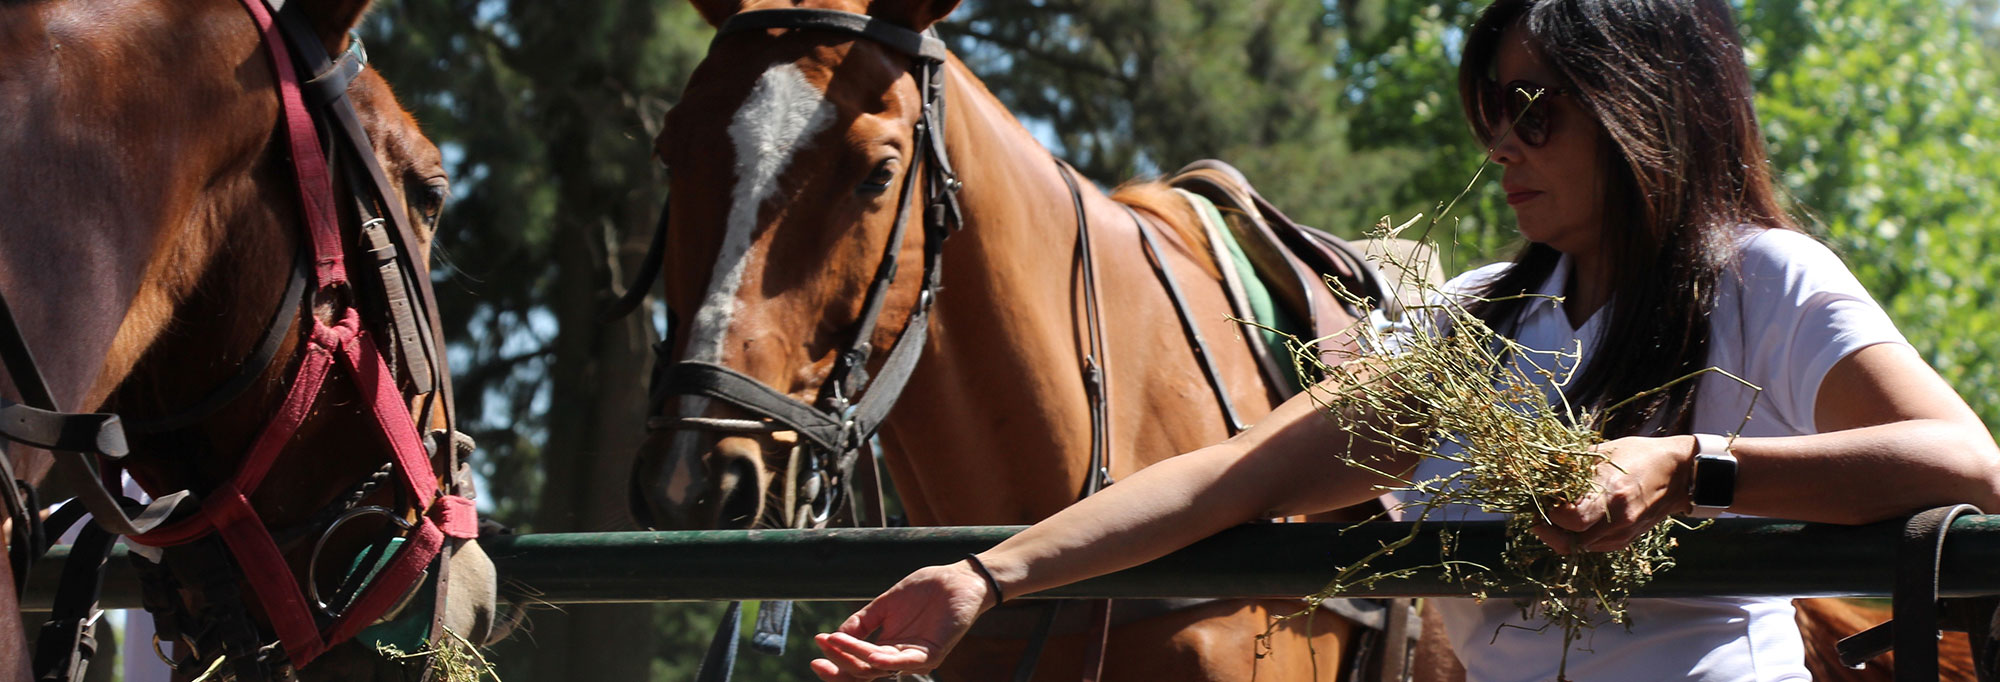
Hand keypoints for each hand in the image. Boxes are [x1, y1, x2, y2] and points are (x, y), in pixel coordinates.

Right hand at [810, 560, 997, 680]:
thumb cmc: (925, 591)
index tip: (817, 643)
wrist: (957, 579)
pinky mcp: (933, 652)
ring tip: (835, 642)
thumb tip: (834, 636)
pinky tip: (869, 654)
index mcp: (887, 647)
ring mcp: (917, 657)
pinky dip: (886, 661)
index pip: (858, 664)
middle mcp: (900, 658)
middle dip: (839, 667)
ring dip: (855, 658)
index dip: (836, 660)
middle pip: (864, 674)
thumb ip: (861, 622)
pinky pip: (907, 662)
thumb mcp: (884, 605)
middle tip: (818, 659)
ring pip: (880, 668)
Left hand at [1530, 435, 1693, 552]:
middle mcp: (1619, 518)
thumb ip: (1572, 466)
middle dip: (1548, 530)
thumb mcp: (1604, 452)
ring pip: (1579, 547)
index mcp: (1612, 492)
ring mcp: (1624, 533)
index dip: (1550, 514)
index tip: (1543, 500)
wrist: (1679, 474)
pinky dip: (1578, 537)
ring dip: (1561, 535)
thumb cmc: (1639, 456)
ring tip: (1554, 517)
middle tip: (1539, 515)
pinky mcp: (1627, 540)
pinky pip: (1593, 546)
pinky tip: (1574, 522)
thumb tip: (1539, 473)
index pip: (1571, 519)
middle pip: (1570, 541)